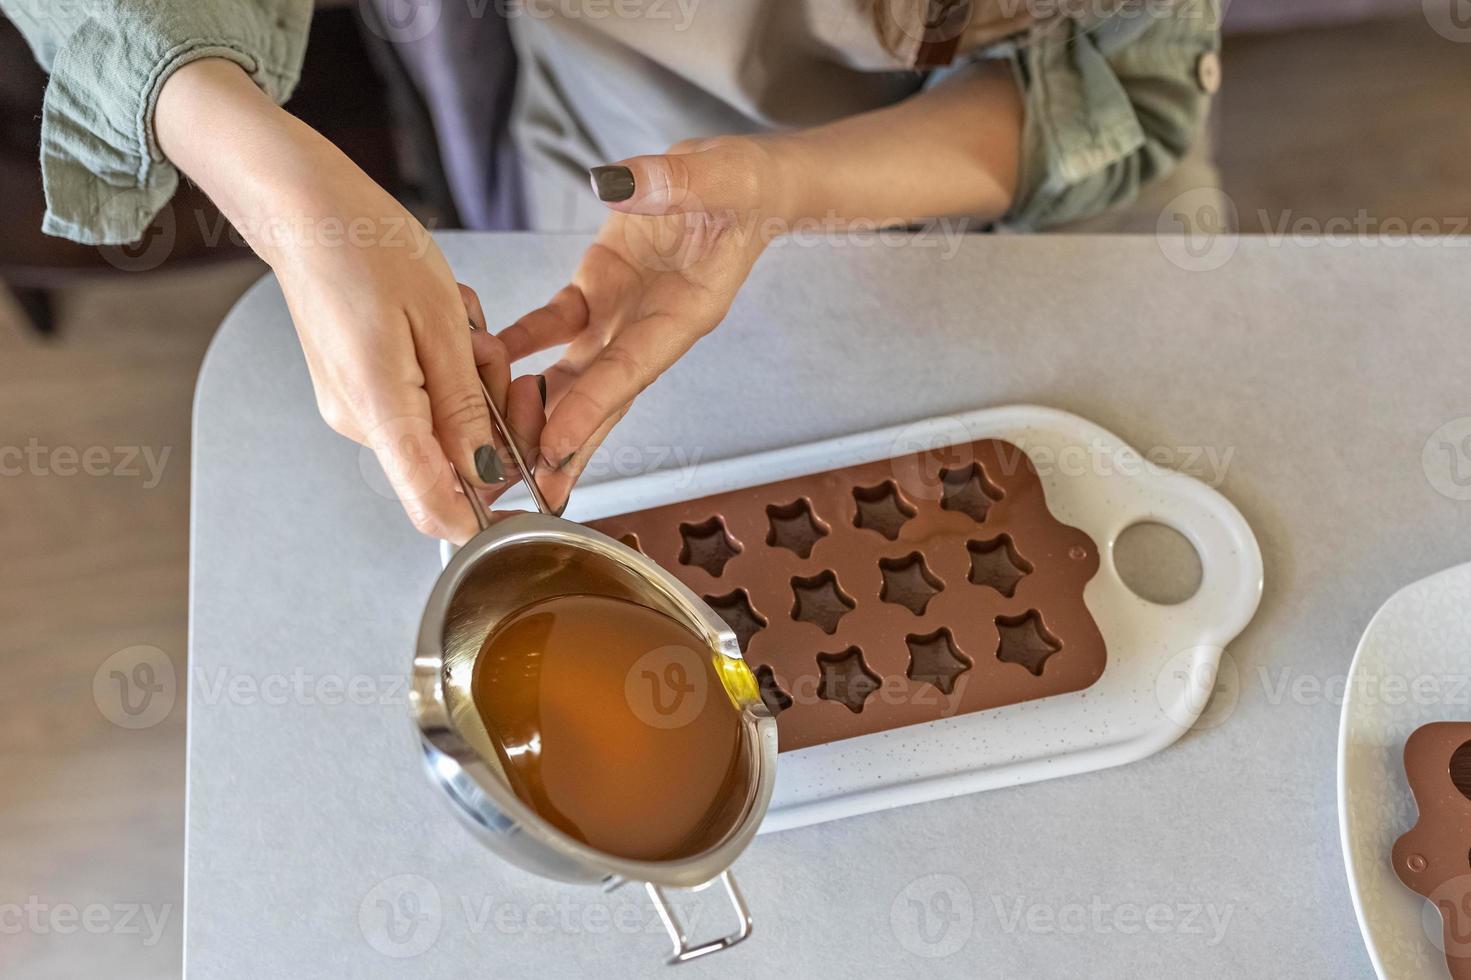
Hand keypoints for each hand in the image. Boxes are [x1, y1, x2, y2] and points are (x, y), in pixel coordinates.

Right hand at [157, 59, 545, 542]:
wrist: (308, 212)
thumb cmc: (370, 248)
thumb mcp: (442, 323)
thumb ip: (465, 408)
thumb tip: (488, 474)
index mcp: (378, 410)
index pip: (433, 508)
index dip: (486, 520)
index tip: (529, 501)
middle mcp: (359, 422)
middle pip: (449, 463)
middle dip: (490, 417)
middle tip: (489, 352)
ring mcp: (355, 408)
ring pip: (441, 426)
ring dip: (470, 382)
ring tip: (461, 325)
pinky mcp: (358, 390)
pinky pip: (422, 400)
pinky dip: (446, 369)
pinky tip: (441, 326)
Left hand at [500, 136, 793, 511]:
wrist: (738, 184)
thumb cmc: (741, 188)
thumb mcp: (719, 176)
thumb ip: (672, 181)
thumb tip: (618, 183)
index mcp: (685, 314)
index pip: (632, 370)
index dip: (593, 408)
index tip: (555, 446)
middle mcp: (650, 328)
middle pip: (601, 399)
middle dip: (565, 448)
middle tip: (527, 496)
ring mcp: (621, 315)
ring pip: (572, 378)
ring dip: (536, 413)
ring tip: (498, 451)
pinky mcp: (597, 291)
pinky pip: (551, 326)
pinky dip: (517, 345)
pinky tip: (482, 360)